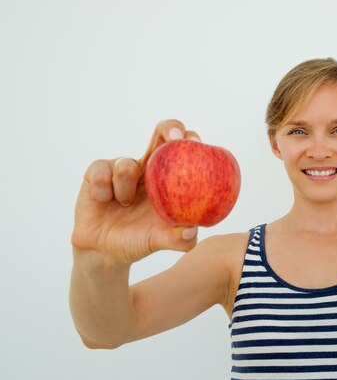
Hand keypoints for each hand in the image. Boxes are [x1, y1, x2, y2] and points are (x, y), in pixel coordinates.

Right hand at [71, 120, 202, 265]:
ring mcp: (122, 167)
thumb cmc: (139, 240)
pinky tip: (103, 201)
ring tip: (124, 204)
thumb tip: (191, 230)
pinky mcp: (97, 172)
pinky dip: (103, 191)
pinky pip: (101, 172)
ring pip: (127, 165)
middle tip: (173, 138)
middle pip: (163, 132)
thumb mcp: (161, 241)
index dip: (191, 140)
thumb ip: (180, 239)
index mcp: (169, 178)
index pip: (185, 149)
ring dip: (125, 188)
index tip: (195, 145)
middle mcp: (149, 166)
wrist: (104, 252)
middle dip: (170, 127)